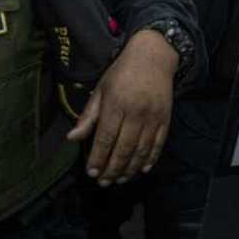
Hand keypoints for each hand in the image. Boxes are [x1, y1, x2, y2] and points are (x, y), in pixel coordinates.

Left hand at [67, 30, 176, 185]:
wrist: (154, 57)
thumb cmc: (122, 73)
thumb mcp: (100, 90)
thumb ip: (88, 115)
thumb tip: (72, 138)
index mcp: (115, 105)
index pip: (104, 138)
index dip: (98, 158)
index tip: (91, 173)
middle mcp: (135, 113)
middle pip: (123, 148)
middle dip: (112, 169)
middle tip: (104, 182)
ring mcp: (152, 117)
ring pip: (141, 150)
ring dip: (130, 168)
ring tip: (120, 179)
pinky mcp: (165, 118)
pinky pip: (158, 143)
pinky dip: (151, 158)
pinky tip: (143, 169)